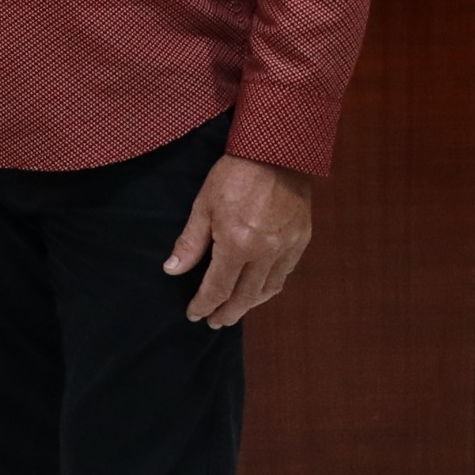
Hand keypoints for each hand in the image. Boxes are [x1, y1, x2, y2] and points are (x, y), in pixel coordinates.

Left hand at [163, 153, 316, 326]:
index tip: (194, 314)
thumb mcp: (203, 206)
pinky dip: (269, 287)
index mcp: (238, 244)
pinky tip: (259, 289)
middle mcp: (265, 253)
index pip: (218, 288)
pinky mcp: (301, 240)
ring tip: (234, 310)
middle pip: (245, 297)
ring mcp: (287, 248)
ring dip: (250, 305)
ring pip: (268, 289)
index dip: (204, 304)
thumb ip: (190, 243)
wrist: (276, 152)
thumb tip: (173, 271)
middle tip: (214, 322)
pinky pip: (285, 274)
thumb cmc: (233, 175)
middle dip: (227, 313)